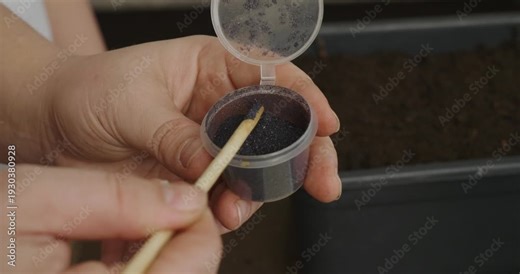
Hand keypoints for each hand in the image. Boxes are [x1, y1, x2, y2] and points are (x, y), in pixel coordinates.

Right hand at [0, 165, 220, 272]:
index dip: (200, 232)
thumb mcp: (33, 198)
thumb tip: (186, 202)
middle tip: (174, 206)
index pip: (184, 273)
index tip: (195, 199)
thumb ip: (113, 200)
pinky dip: (144, 265)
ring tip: (148, 220)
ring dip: (168, 254)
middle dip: (186, 244)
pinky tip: (128, 243)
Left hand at [34, 35, 340, 230]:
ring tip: (238, 208)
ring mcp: (209, 143)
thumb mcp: (132, 105)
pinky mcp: (195, 175)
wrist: (51, 125)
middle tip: (322, 181)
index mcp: (209, 67)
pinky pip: (224, 193)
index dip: (304, 97)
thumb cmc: (88, 91)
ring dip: (257, 191)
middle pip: (277, 127)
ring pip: (254, 167)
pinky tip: (218, 215)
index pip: (270, 75)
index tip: (326, 123)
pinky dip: (226, 208)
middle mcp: (217, 105)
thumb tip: (211, 165)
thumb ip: (175, 136)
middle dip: (303, 155)